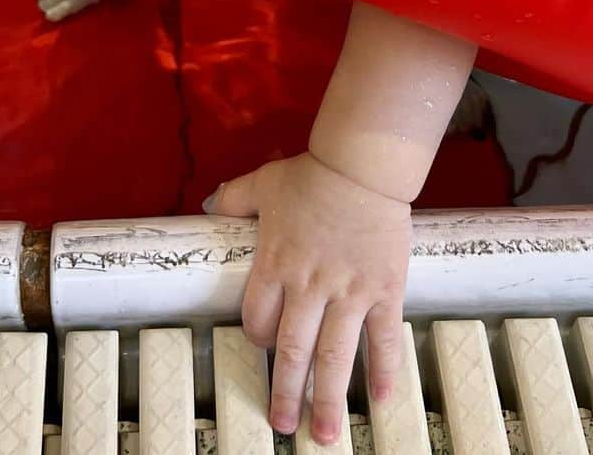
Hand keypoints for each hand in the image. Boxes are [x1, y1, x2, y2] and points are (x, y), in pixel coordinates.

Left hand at [204, 152, 411, 444]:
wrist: (361, 165)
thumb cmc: (311, 174)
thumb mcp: (263, 182)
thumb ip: (234, 198)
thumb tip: (208, 205)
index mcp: (276, 265)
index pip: (258, 319)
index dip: (258, 339)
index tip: (265, 349)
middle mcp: (308, 287)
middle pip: (292, 351)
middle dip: (285, 393)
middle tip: (282, 425)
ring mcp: (348, 293)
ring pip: (335, 357)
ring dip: (328, 399)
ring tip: (326, 435)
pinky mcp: (383, 290)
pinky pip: (383, 338)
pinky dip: (383, 370)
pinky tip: (380, 399)